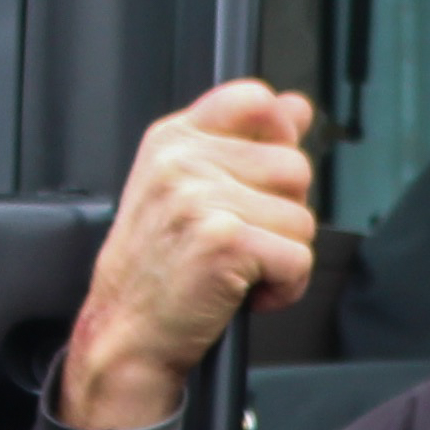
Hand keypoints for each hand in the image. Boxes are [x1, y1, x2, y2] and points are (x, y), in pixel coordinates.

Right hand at [58, 80, 319, 429]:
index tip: (267, 177)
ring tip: (239, 269)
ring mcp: (202, 197)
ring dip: (283, 256)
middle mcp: (184, 161)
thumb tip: (297, 107)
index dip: (280, 137)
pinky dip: (285, 288)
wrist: (127, 330)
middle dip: (283, 213)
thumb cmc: (159, 267)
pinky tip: (248, 292)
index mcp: (174, 139)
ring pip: (302, 218)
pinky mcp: (225, 241)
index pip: (255, 99)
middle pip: (294, 166)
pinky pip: (299, 258)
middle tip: (240, 239)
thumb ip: (244, 141)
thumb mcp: (188, 188)